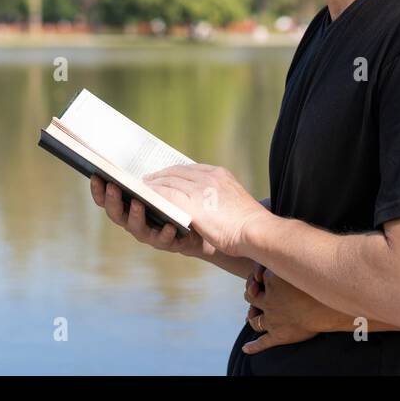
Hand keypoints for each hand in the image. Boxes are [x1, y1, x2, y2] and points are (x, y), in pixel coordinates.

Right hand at [89, 175, 214, 258]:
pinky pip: (164, 240)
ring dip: (135, 215)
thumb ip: (149, 177)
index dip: (99, 189)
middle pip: (116, 214)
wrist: (203, 225)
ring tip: (138, 203)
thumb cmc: (177, 200)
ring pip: (137, 228)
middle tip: (113, 186)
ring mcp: (150, 234)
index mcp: (129, 206)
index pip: (108, 198)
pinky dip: (165, 233)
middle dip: (113, 200)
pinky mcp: (169, 243)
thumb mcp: (162, 185)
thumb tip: (135, 153)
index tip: (95, 175)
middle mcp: (135, 221)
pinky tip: (170, 225)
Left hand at [141, 163, 270, 258]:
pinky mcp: (194, 205)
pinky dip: (155, 195)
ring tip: (142, 188)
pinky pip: (168, 195)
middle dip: (160, 175)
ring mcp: (201, 189)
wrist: (257, 232)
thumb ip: (216, 195)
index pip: (190, 169)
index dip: (173, 171)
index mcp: (219, 174)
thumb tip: (201, 201)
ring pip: (169, 182)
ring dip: (154, 184)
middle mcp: (209, 177)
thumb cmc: (248, 224)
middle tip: (146, 179)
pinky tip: (146, 198)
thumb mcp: (231, 200)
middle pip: (177, 172)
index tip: (162, 175)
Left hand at [241, 262, 340, 354]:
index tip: (263, 274)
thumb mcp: (299, 265)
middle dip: (251, 293)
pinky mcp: (279, 336)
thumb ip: (288, 259)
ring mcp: (272, 320)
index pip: (257, 275)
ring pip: (254, 320)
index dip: (258, 274)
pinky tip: (246, 349)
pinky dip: (253, 346)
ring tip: (252, 315)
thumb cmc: (317, 284)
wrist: (328, 308)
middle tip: (255, 291)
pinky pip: (263, 342)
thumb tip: (278, 258)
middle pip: (251, 297)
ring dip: (252, 317)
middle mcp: (268, 301)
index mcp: (271, 282)